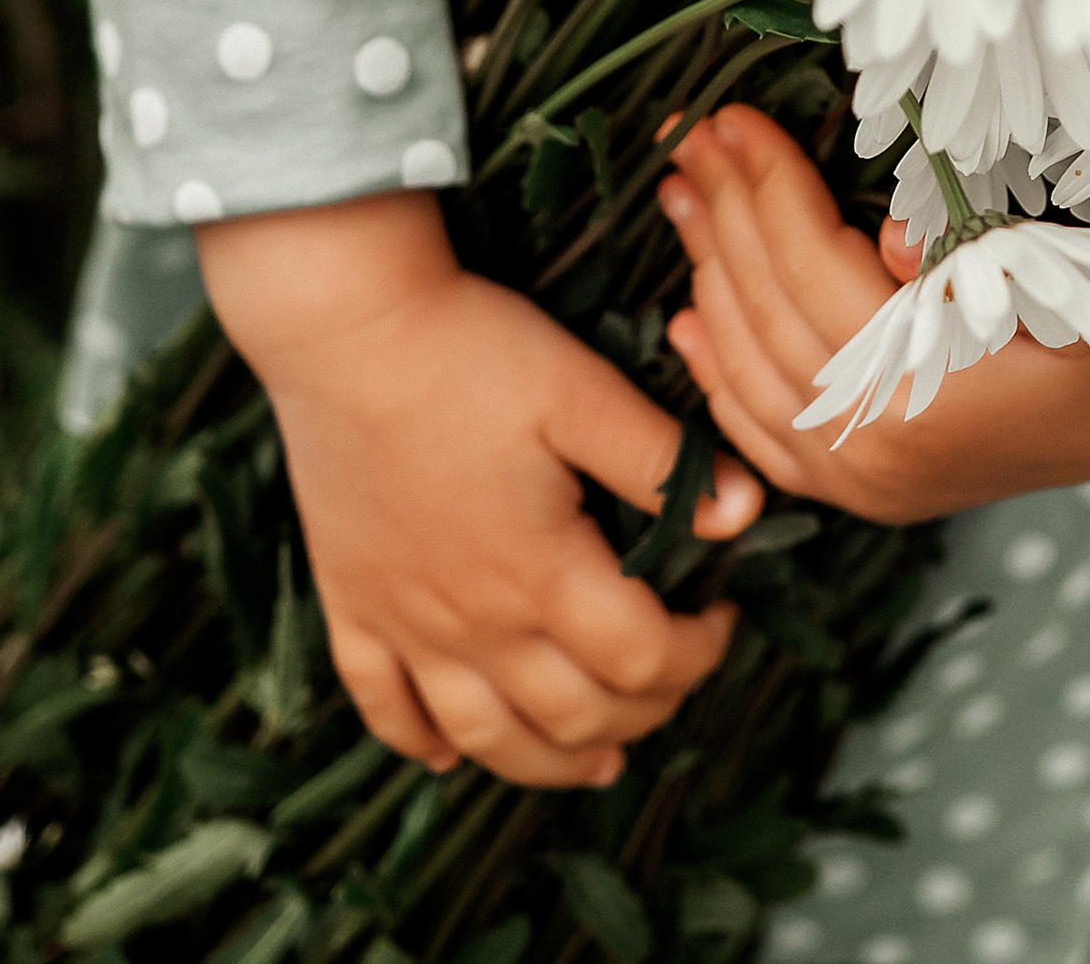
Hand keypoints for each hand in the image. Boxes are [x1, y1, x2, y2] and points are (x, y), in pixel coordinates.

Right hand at [197, 192, 759, 788]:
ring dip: (546, 761)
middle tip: (675, 678)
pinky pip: (383, 705)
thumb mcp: (583, 391)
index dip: (697, 654)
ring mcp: (403, 623)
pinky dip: (418, 743)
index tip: (722, 617)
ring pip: (482, 737)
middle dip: (642, 712)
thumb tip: (745, 513)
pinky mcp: (351, 604)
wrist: (344, 329)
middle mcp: (471, 620)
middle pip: (572, 714)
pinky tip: (447, 756)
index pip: (640, 659)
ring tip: (596, 761)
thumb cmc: (470, 350)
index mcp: (539, 571)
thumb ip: (662, 463)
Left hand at [660, 105, 1089, 525]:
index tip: (734, 115)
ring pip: (754, 369)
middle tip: (690, 135)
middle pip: (772, 313)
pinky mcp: (866, 489)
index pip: (817, 270)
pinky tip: (686, 316)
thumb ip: (983, 254)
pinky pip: (767, 432)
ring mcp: (867, 481)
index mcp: (931, 393)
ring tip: (681, 194)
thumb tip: (887, 237)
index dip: (770, 187)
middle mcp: (883, 452)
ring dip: (710, 273)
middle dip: (726, 212)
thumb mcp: (1070, 273)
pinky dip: (720, 372)